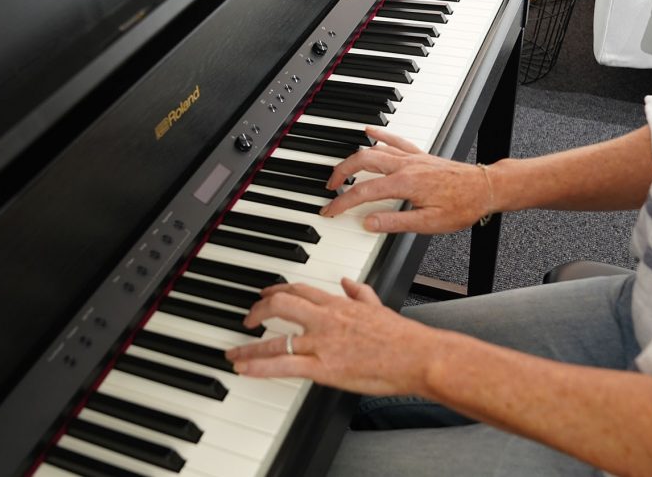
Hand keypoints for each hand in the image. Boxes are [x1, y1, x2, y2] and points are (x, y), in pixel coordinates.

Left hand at [225, 278, 440, 395]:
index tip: (265, 295)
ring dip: (249, 347)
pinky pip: (284, 366)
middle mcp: (326, 319)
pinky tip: (244, 369)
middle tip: (247, 321)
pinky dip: (259, 367)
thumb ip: (359, 292)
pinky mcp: (324, 368)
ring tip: (233, 353)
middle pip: (280, 305)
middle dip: (257, 312)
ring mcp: (323, 343)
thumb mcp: (378, 305)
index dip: (277, 291)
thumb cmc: (403, 337)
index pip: (299, 290)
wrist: (418, 356)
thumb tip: (347, 282)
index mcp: (338, 303)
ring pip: (276, 339)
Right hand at [320, 126, 492, 233]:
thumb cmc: (462, 206)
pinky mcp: (419, 155)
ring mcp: (412, 158)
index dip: (342, 203)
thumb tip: (368, 223)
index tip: (329, 210)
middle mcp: (405, 166)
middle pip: (362, 162)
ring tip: (341, 170)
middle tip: (330, 187)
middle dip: (341, 173)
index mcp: (405, 184)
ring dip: (353, 158)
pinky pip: (395, 140)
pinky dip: (379, 135)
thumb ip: (395, 223)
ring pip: (374, 150)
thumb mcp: (429, 223)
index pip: (363, 192)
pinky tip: (368, 131)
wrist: (485, 188)